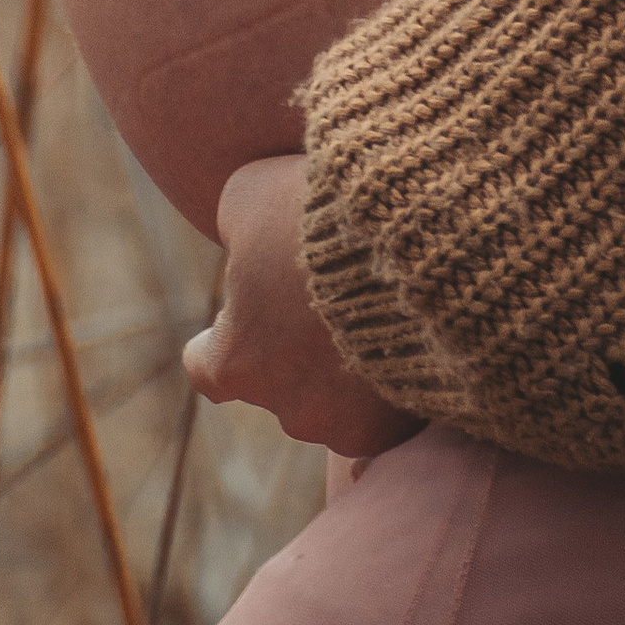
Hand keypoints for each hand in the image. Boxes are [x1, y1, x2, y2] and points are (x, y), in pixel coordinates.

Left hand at [182, 155, 416, 457]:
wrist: (418, 244)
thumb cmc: (321, 217)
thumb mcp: (251, 196)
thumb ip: (236, 223)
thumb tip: (245, 235)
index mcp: (236, 359)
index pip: (206, 364)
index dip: (226, 333)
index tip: (250, 308)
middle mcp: (286, 406)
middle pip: (280, 380)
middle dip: (300, 344)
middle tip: (335, 293)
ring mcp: (343, 425)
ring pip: (336, 402)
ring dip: (349, 368)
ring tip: (382, 310)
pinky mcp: (395, 429)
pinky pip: (386, 423)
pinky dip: (394, 394)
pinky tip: (410, 351)